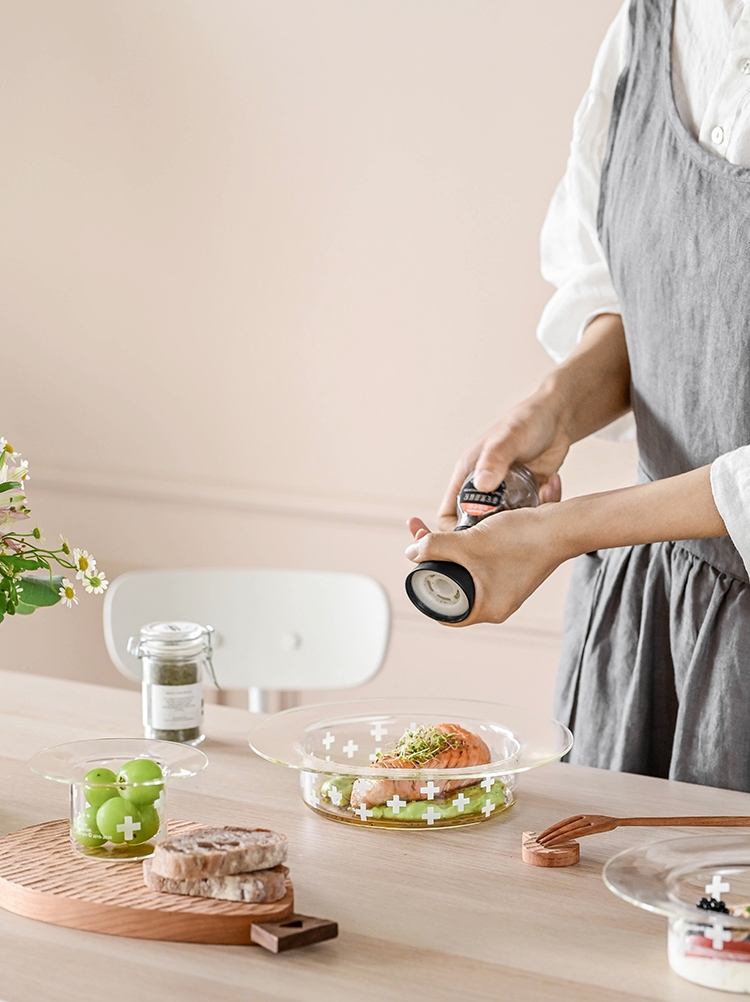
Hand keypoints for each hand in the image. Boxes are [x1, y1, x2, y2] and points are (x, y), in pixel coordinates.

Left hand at [406, 508, 562, 625]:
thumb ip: (435, 547)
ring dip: (452, 551)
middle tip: (421, 536)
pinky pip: (484, 564)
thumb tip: (410, 552)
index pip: (444, 609)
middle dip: (435, 560)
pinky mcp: (516, 572)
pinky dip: (471, 549)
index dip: (425, 585)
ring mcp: (508, 589)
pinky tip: (464, 531)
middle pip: (453, 586)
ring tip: (437, 530)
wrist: (562, 527)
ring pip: (468, 572)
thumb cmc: (521, 539)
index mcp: (488, 609)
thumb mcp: (469, 542)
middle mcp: (498, 605)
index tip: (416, 561)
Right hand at [435, 387, 567, 530]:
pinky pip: (527, 517)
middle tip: (511, 533)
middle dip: (491, 535)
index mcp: (467, 476)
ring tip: (536, 510)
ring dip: (519, 524)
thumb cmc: (527, 421)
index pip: (448, 515)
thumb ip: (495, 460)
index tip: (473, 543)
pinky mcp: (526, 497)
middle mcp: (483, 488)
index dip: (453, 534)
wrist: (558, 417)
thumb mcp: (508, 439)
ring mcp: (505, 495)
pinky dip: (539, 512)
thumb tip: (482, 485)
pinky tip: (550, 490)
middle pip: (476, 527)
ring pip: (503, 526)